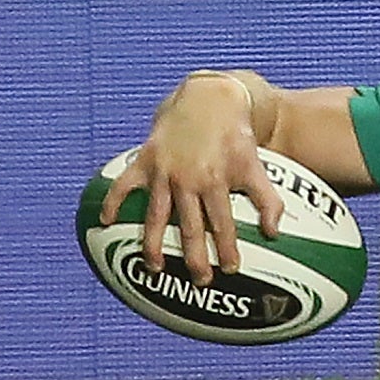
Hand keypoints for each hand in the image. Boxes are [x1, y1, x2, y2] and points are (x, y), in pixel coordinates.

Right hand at [100, 73, 283, 285]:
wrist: (208, 100)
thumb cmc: (234, 136)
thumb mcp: (255, 164)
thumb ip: (268, 199)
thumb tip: (275, 232)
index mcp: (215, 181)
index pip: (222, 224)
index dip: (227, 248)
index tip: (231, 270)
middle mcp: (187, 179)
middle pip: (189, 226)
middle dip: (194, 257)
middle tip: (200, 280)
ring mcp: (163, 171)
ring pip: (156, 215)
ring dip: (154, 243)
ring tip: (155, 267)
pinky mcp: (146, 160)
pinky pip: (124, 184)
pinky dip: (113, 202)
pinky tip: (105, 221)